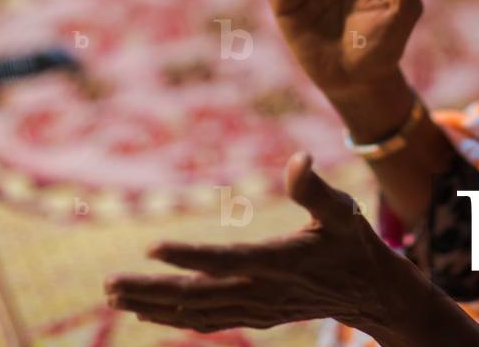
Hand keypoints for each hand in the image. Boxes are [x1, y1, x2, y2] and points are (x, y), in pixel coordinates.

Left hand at [104, 153, 478, 346]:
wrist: (370, 292)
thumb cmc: (354, 242)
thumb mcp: (342, 211)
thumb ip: (315, 189)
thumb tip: (298, 158)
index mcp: (281, 261)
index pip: (227, 260)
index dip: (190, 256)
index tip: (152, 247)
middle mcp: (263, 290)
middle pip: (197, 294)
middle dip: (150, 290)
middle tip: (107, 284)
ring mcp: (256, 307)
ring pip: (196, 312)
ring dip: (153, 305)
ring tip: (113, 296)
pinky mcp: (255, 314)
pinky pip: (207, 321)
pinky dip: (174, 318)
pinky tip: (147, 312)